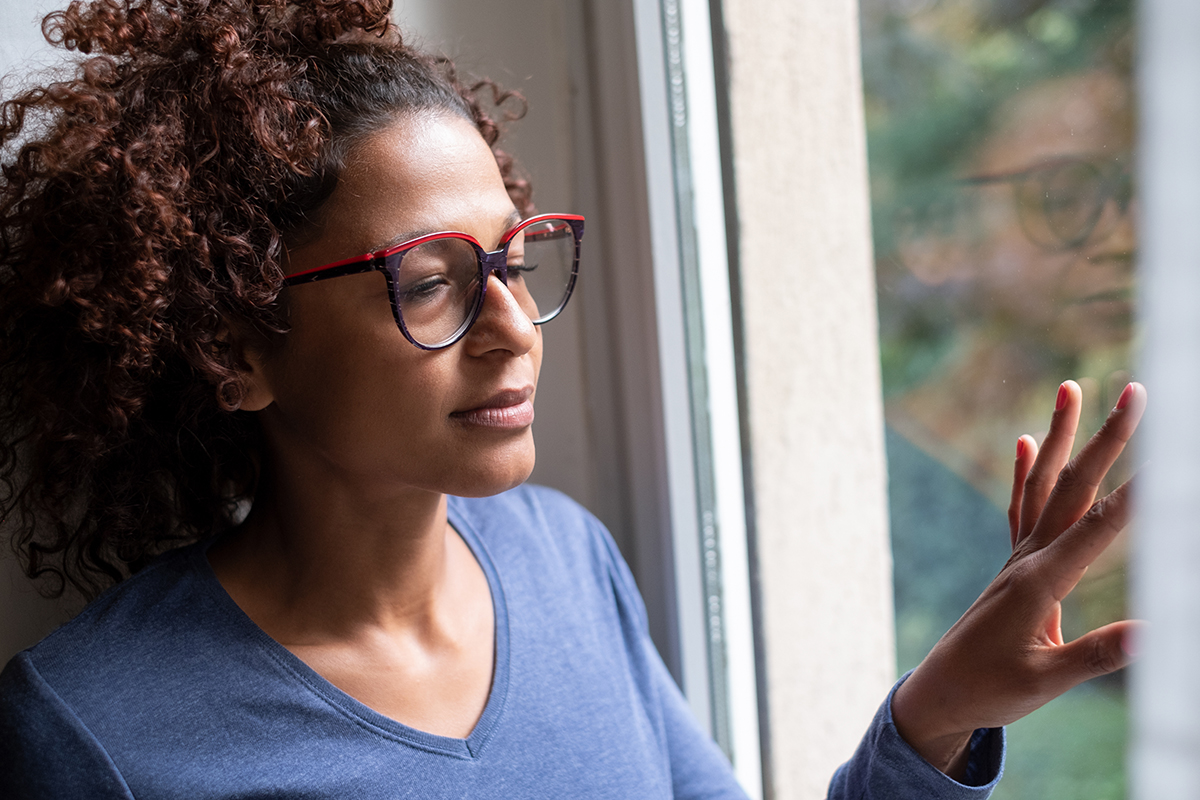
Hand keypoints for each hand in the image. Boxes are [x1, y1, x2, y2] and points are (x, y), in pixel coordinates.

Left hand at [890, 380, 1145, 778]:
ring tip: (1070, 388)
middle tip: (1136, 391)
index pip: (1099, 528)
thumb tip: (1150, 634)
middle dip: (1107, 438)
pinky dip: (1024, 471)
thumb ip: (1096, 655)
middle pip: (1073, 487)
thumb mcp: (1046, 681)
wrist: (941, 693)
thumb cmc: (991, 690)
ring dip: (1060, 435)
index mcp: (1040, 582)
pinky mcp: (1013, 566)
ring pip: (1043, 484)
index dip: (1139, 493)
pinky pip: (1019, 506)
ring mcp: (1017, 558)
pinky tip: (1024, 440)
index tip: (1171, 456)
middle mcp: (1027, 558)